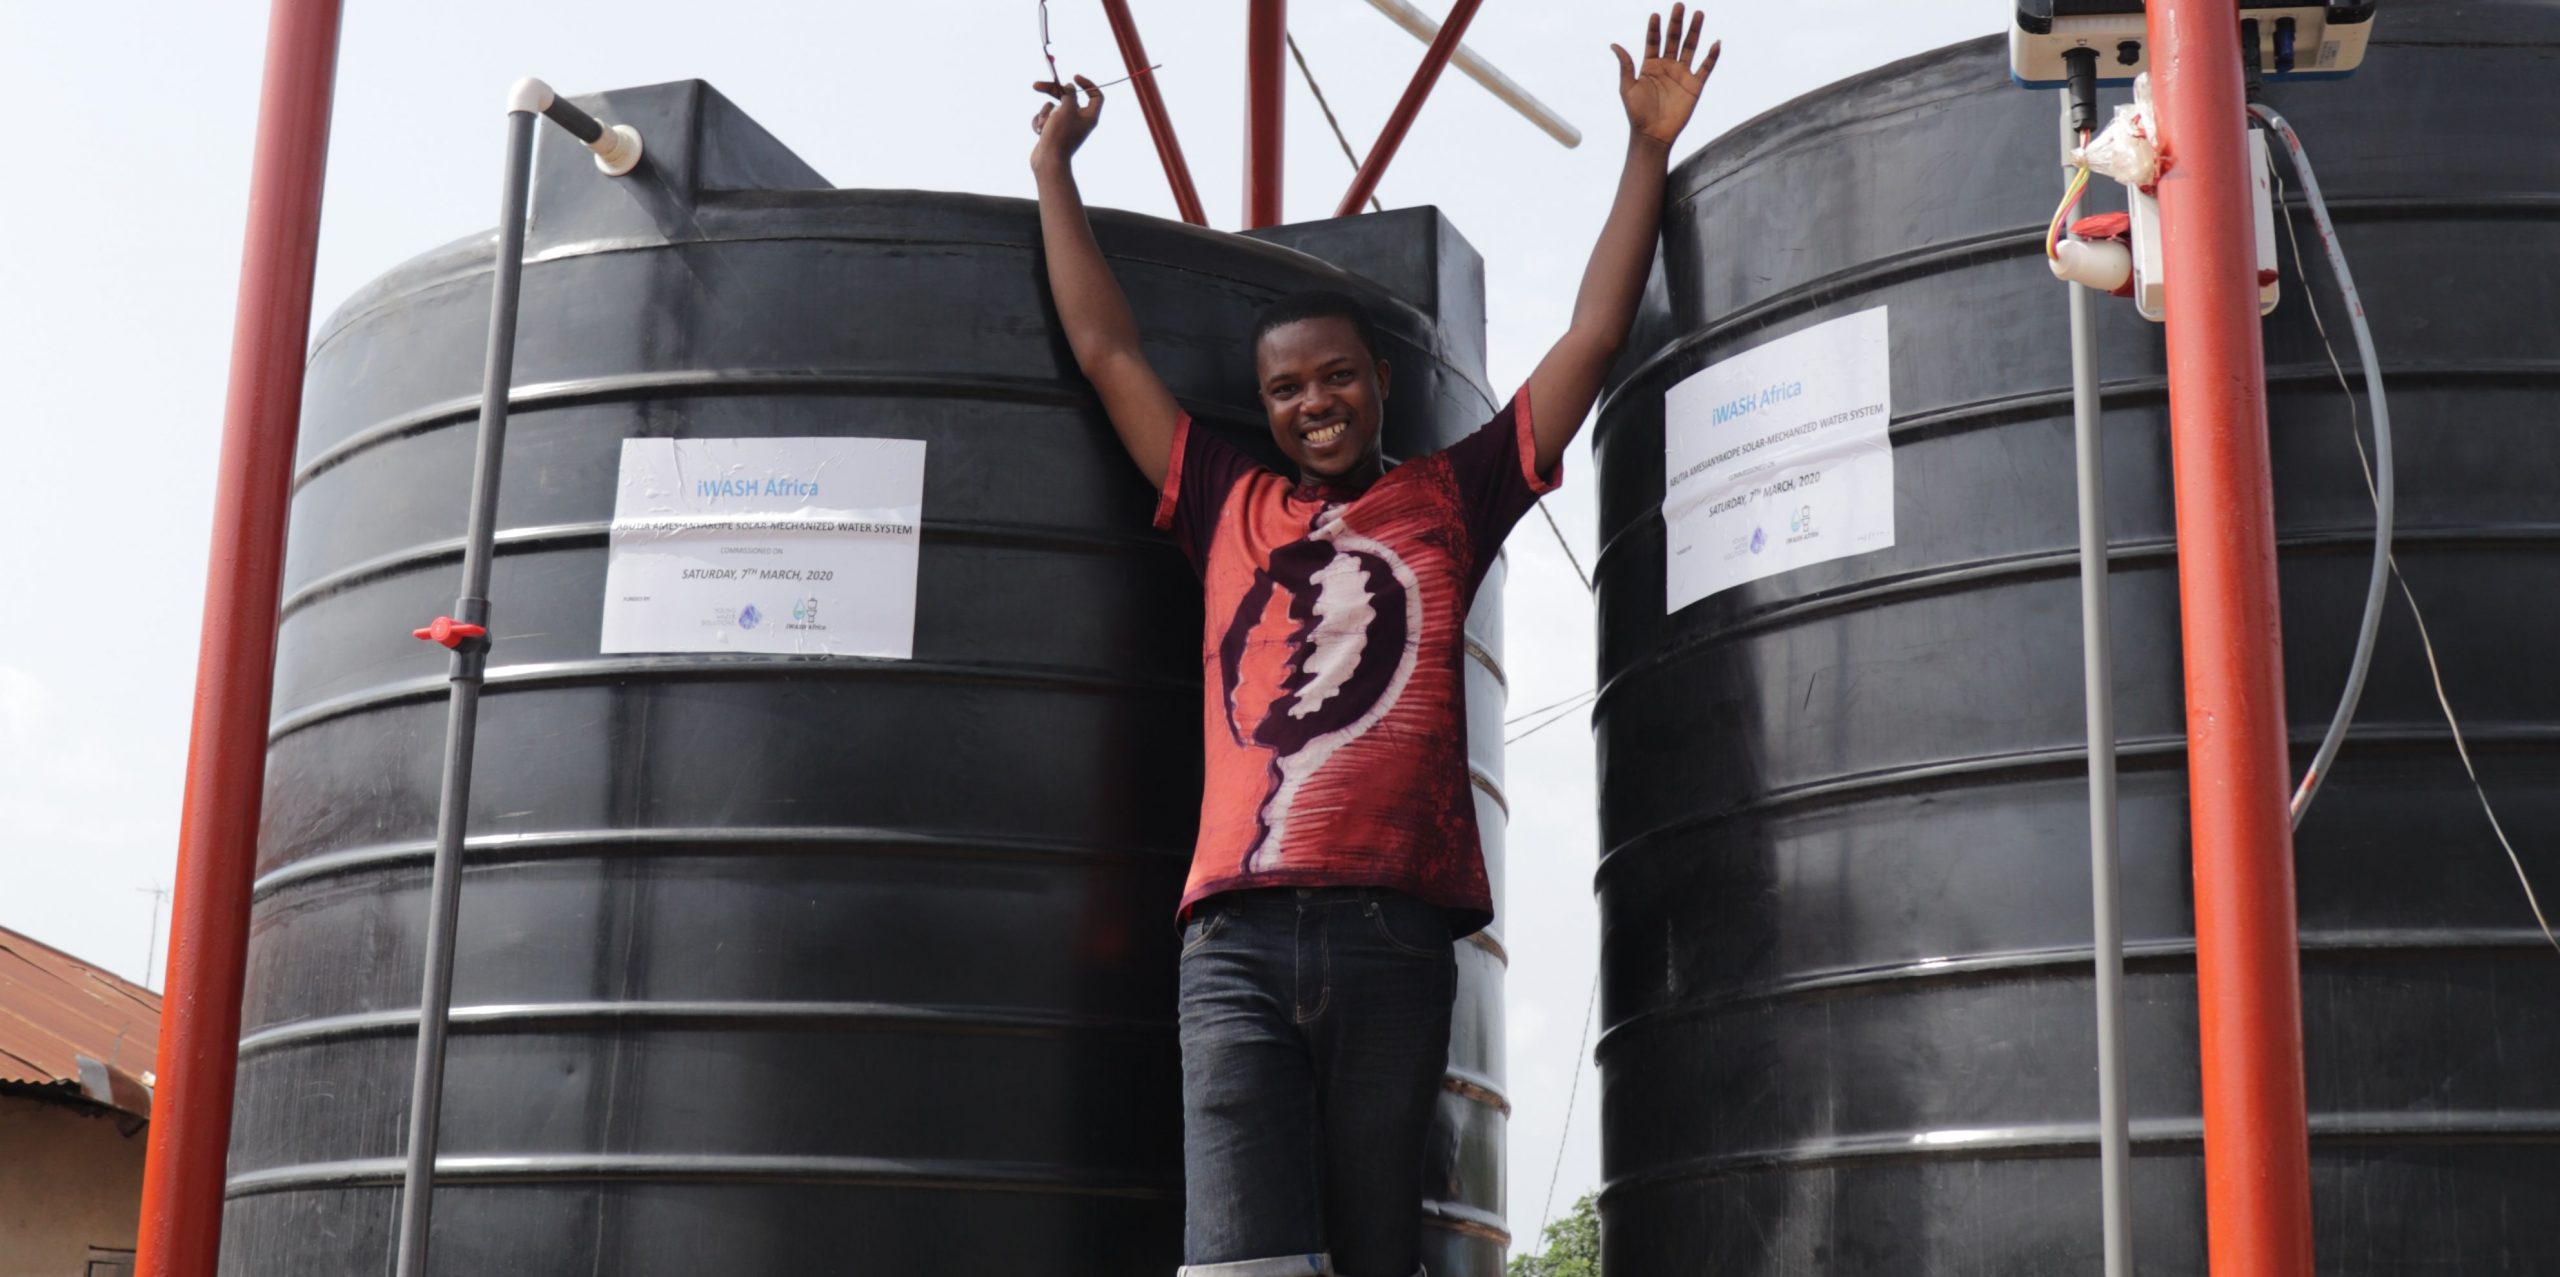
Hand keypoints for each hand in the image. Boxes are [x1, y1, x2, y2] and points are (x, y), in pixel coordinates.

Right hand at [1031, 76, 1103, 172]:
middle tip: (1036, 85)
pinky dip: (1039, 123)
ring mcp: (1064, 127)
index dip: (1087, 84)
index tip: (1074, 77)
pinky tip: (1039, 132)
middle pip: (1066, 98)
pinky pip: (1044, 119)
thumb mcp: (1067, 110)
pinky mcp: (1051, 132)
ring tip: (1044, 126)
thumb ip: (1069, 95)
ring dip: (1045, 114)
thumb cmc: (1060, 136)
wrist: (1048, 161)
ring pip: (1052, 108)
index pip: (1095, 95)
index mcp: (1089, 116)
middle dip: (1051, 92)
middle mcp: (1078, 121)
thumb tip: (1069, 87)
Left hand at [1612, 5, 1718, 146]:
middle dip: (1676, 23)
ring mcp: (1682, 74)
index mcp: (1650, 66)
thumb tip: (1614, 44)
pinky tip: (1715, 43)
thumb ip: (1625, 65)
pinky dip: (1711, 56)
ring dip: (1695, 31)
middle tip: (1679, 5)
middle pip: (1673, 39)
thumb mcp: (1627, 88)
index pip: (1653, 41)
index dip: (1654, 29)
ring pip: (1690, 48)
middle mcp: (1667, 66)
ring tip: (1698, 14)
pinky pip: (1705, 68)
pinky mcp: (1695, 86)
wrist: (1653, 135)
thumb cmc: (1637, 113)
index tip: (1655, 14)